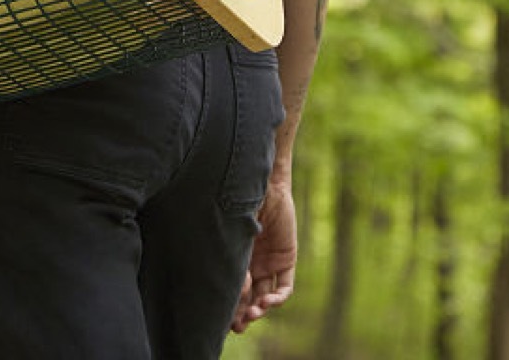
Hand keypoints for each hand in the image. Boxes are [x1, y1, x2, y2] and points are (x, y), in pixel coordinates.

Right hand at [230, 177, 296, 333]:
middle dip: (242, 313)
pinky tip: (268, 302)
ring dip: (259, 309)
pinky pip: (284, 287)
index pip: (231, 285)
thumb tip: (234, 286)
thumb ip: (232, 255)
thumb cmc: (241, 200)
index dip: (227, 303)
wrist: (264, 183)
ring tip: (253, 314)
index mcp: (234, 253)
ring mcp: (269, 262)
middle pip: (247, 296)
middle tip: (236, 326)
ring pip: (265, 296)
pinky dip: (277, 298)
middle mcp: (250, 261)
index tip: (221, 316)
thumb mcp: (233, 231)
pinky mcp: (286, 259)